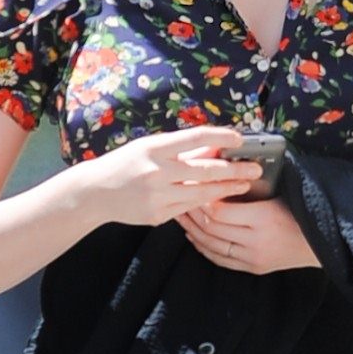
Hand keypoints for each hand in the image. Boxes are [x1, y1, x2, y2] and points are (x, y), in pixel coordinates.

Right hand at [72, 125, 262, 226]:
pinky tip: (219, 197)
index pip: (196, 138)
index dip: (222, 137)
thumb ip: (180, 148)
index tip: (240, 138)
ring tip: (245, 184)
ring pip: (203, 193)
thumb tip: (214, 146)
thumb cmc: (126, 163)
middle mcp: (157, 172)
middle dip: (236, 169)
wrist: (96, 193)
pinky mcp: (158, 216)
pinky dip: (205, 202)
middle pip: (206, 170)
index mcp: (155, 149)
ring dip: (227, 188)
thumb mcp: (150, 147)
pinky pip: (189, 209)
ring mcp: (158, 196)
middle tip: (256, 168)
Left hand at [179, 188, 322, 274]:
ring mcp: (253, 257)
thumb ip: (251, 190)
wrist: (321, 243)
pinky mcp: (253, 268)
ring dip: (192, 230)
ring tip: (181, 215)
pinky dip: (202, 247)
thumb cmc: (302, 212)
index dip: (203, 200)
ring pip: (211, 245)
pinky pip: (219, 259)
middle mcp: (256, 240)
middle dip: (192, 213)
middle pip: (212, 228)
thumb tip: (220, 179)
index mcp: (264, 217)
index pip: (220, 211)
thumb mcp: (280, 194)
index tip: (194, 188)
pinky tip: (193, 236)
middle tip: (180, 198)